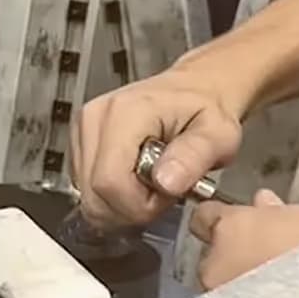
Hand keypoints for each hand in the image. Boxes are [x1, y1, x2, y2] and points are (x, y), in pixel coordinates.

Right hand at [71, 63, 245, 229]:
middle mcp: (96, 118)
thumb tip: (166, 182)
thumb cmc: (207, 109)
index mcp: (126, 112)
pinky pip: (87, 189)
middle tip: (163, 190)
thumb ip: (194, 157)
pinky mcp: (80, 142)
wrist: (196, 90)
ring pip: (87, 196)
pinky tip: (136, 179)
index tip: (168, 193)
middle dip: (132, 207)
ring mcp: (84, 129)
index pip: (110, 183)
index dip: (140, 204)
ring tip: (153, 182)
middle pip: (93, 195)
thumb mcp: (217, 134)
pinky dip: (112, 196)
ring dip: (122, 203)